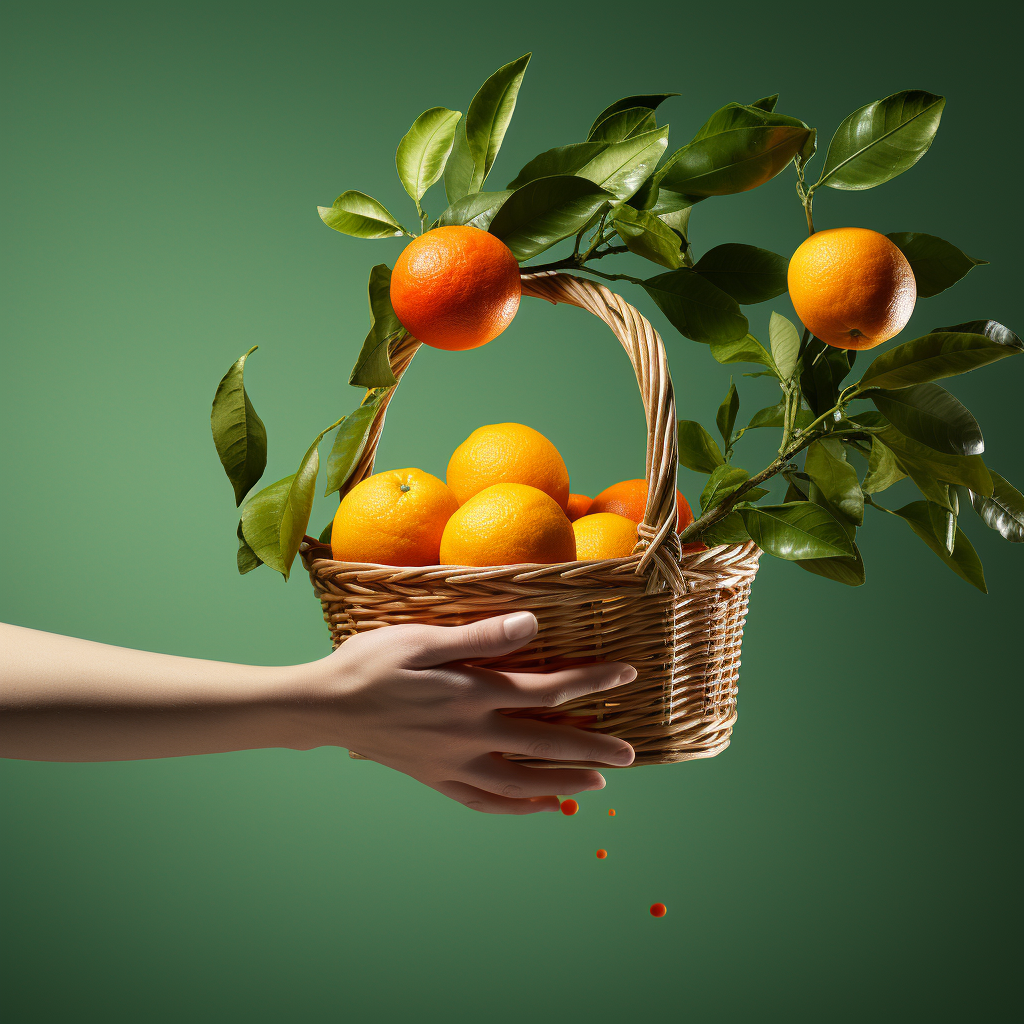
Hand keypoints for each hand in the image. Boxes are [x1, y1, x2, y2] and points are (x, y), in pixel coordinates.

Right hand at [302, 611, 635, 813]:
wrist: (323, 707)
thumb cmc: (370, 663)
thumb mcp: (421, 639)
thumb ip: (479, 637)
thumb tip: (532, 625)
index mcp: (472, 694)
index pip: (547, 690)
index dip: (591, 682)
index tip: (627, 675)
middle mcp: (470, 734)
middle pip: (545, 743)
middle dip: (593, 747)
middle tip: (630, 754)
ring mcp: (453, 763)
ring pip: (522, 781)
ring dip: (564, 782)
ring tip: (598, 784)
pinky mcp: (436, 778)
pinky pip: (484, 802)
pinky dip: (517, 807)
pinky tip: (539, 806)